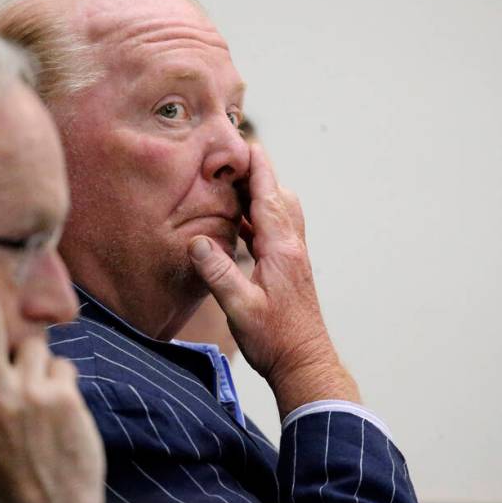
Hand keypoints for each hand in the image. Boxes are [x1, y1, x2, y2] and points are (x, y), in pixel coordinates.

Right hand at [188, 143, 359, 416]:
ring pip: (279, 210)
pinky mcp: (289, 267)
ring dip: (259, 192)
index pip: (269, 195)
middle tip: (230, 158)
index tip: (245, 141)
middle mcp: (291, 246)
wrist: (305, 362)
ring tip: (231, 183)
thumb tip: (196, 241)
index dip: (257, 166)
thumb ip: (218, 273)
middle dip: (257, 172)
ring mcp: (293, 255)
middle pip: (277, 195)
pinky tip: (239, 222)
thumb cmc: (275, 339)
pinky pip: (274, 229)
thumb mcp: (240, 307)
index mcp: (280, 248)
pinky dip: (258, 215)